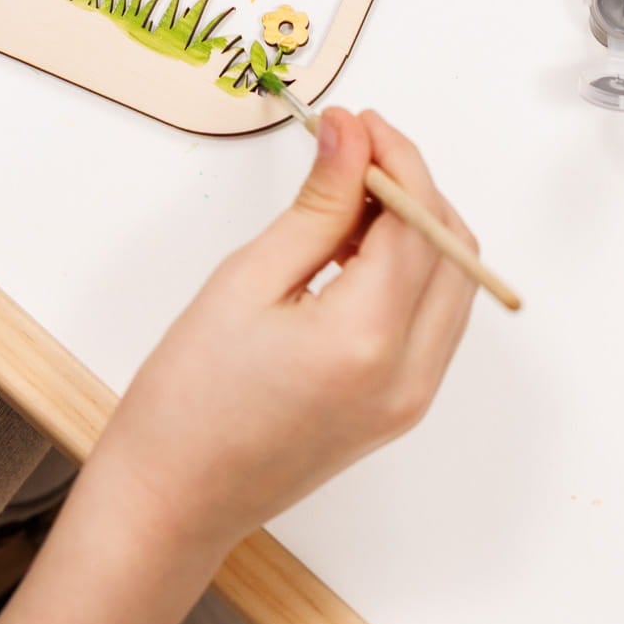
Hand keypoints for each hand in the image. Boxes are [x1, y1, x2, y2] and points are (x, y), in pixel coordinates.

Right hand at [0, 109, 477, 623]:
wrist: (170, 502)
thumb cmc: (188, 399)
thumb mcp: (248, 279)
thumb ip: (318, 205)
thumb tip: (353, 137)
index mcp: (368, 340)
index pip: (418, 221)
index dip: (395, 157)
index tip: (359, 121)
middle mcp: (409, 375)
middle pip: (453, 248)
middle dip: (412, 185)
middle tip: (353, 150)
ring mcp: (411, 398)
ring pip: (452, 282)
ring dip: (416, 226)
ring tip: (348, 197)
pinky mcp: (401, 407)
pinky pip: (433, 318)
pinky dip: (411, 270)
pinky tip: (356, 247)